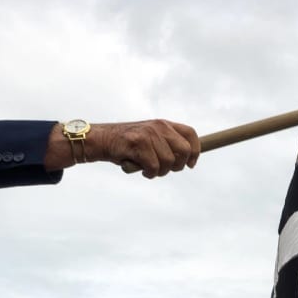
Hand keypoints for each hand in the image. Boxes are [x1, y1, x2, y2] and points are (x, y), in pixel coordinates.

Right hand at [49, 120, 200, 177]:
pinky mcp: (138, 144)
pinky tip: (140, 169)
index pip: (191, 134)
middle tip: (164, 169)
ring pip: (168, 162)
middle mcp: (159, 126)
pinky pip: (154, 167)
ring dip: (159, 171)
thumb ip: (166, 145)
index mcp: (164, 124)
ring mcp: (149, 135)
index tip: (190, 164)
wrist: (101, 140)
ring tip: (147, 168)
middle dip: (177, 165)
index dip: (196, 151)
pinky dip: (149, 173)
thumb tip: (186, 160)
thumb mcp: (150, 139)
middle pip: (184, 151)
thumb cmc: (126, 144)